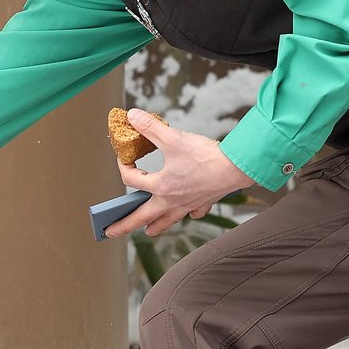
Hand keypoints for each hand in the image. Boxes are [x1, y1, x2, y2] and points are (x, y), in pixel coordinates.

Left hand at [104, 109, 253, 237]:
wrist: (237, 167)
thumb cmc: (206, 155)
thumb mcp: (173, 137)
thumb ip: (149, 127)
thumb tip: (132, 116)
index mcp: (160, 186)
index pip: (131, 180)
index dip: (122, 167)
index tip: (122, 159)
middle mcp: (171, 200)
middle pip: (143, 216)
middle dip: (125, 225)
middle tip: (110, 232)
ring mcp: (188, 204)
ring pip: (168, 220)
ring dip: (156, 226)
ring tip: (147, 232)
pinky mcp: (203, 202)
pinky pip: (193, 213)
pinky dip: (189, 214)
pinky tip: (189, 214)